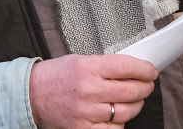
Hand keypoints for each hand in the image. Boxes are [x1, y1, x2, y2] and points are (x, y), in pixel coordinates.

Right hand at [29, 54, 157, 128]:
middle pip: (131, 91)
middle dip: (145, 88)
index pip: (127, 67)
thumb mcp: (81, 60)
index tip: (151, 71)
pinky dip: (120, 123)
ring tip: (135, 100)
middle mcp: (88, 90)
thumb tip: (132, 70)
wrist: (31, 94)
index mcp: (88, 67)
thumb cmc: (56, 75)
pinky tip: (119, 116)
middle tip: (147, 85)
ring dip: (136, 106)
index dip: (145, 69)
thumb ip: (105, 66)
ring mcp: (86, 112)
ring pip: (125, 112)